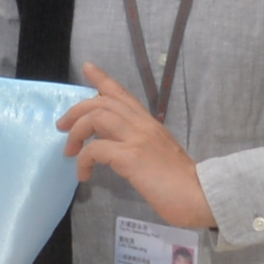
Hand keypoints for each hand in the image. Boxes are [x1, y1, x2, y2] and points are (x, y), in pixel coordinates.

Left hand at [65, 61, 212, 229]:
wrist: (201, 195)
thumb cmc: (182, 182)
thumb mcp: (161, 155)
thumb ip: (142, 146)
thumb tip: (121, 150)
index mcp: (150, 124)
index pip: (123, 94)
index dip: (102, 80)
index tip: (87, 68)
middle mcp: (143, 125)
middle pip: (102, 103)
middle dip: (76, 111)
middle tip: (63, 127)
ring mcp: (137, 139)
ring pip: (96, 118)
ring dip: (76, 133)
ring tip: (69, 151)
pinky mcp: (131, 157)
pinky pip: (95, 149)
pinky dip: (83, 160)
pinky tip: (84, 174)